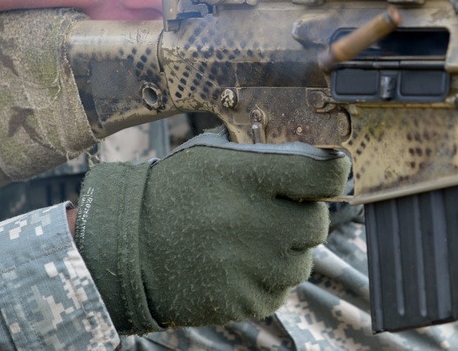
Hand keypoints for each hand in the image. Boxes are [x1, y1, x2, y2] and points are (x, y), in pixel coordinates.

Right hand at [74, 129, 349, 332]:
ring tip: (250, 240)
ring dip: (286, 251)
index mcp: (250, 178)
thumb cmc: (172, 194)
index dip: (333, 175)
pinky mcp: (245, 302)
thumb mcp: (211, 155)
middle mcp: (257, 222)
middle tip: (277, 212)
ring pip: (302, 262)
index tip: (329, 176)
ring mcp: (252, 267)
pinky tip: (237, 265)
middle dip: (304, 215)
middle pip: (319, 223)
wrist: (124, 250)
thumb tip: (312, 160)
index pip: (326, 177)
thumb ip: (263, 157)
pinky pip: (279, 292)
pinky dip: (267, 280)